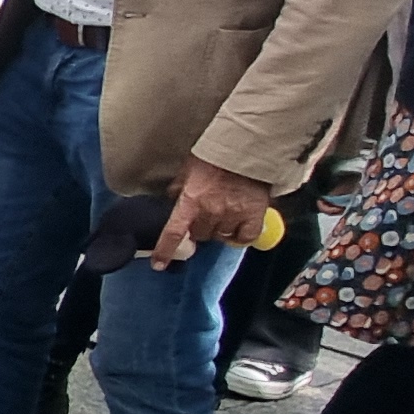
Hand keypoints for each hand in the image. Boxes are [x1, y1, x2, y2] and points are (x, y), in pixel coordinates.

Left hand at [150, 157, 273, 269]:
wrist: (247, 148)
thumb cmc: (215, 157)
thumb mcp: (189, 169)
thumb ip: (179, 188)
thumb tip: (172, 199)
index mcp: (191, 201)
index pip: (174, 233)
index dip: (165, 251)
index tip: (159, 264)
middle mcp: (211, 212)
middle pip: (200, 235)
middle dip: (199, 228)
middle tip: (205, 214)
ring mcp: (233, 215)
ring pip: (221, 238)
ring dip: (219, 230)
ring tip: (224, 213)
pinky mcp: (254, 216)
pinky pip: (245, 238)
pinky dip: (241, 235)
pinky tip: (239, 225)